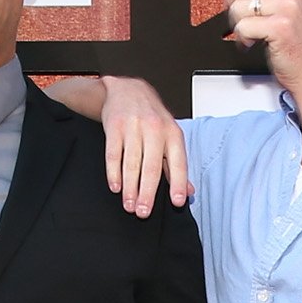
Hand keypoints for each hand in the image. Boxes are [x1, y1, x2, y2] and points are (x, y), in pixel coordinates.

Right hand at [99, 77, 189, 215]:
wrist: (128, 90)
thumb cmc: (152, 117)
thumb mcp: (169, 136)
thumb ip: (176, 166)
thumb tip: (188, 192)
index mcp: (172, 134)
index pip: (178, 162)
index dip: (178, 183)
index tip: (177, 202)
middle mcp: (155, 129)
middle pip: (151, 166)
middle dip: (147, 192)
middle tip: (143, 212)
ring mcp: (133, 127)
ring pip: (132, 163)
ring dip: (130, 187)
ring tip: (129, 205)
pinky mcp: (114, 126)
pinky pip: (113, 154)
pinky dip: (113, 173)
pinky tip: (116, 187)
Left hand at [211, 0, 301, 89]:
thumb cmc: (297, 37)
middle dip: (232, 1)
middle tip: (246, 16)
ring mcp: (287, 3)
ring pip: (236, 5)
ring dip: (238, 23)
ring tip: (255, 32)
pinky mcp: (280, 25)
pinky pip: (242, 26)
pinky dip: (243, 38)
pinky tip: (256, 42)